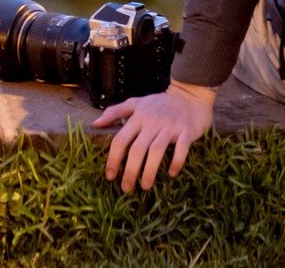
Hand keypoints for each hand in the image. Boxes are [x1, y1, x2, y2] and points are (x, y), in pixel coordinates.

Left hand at [93, 81, 215, 191]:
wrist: (189, 96)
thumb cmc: (160, 103)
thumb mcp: (136, 103)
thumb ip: (115, 111)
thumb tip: (95, 124)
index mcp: (138, 116)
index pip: (121, 139)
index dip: (113, 158)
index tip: (110, 176)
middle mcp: (153, 122)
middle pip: (137, 149)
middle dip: (130, 170)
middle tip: (126, 188)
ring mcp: (170, 126)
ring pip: (157, 150)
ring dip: (149, 170)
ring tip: (144, 186)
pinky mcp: (187, 131)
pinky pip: (182, 148)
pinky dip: (177, 161)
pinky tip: (172, 173)